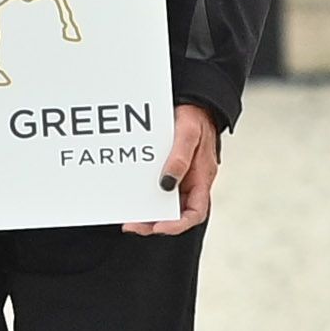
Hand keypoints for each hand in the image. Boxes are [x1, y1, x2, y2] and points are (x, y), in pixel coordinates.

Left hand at [124, 104, 222, 236]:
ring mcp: (178, 177)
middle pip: (175, 213)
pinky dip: (143, 196)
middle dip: (154, 223)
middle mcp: (190, 182)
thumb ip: (180, 158)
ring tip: (127, 219)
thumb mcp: (188, 134)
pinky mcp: (166, 169)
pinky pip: (154, 188)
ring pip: (163, 203)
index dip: (178, 224)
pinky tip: (129, 198)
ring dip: (147, 213)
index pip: (195, 212)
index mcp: (202, 178)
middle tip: (132, 226)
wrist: (191, 102)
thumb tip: (167, 184)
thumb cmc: (195, 117)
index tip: (158, 228)